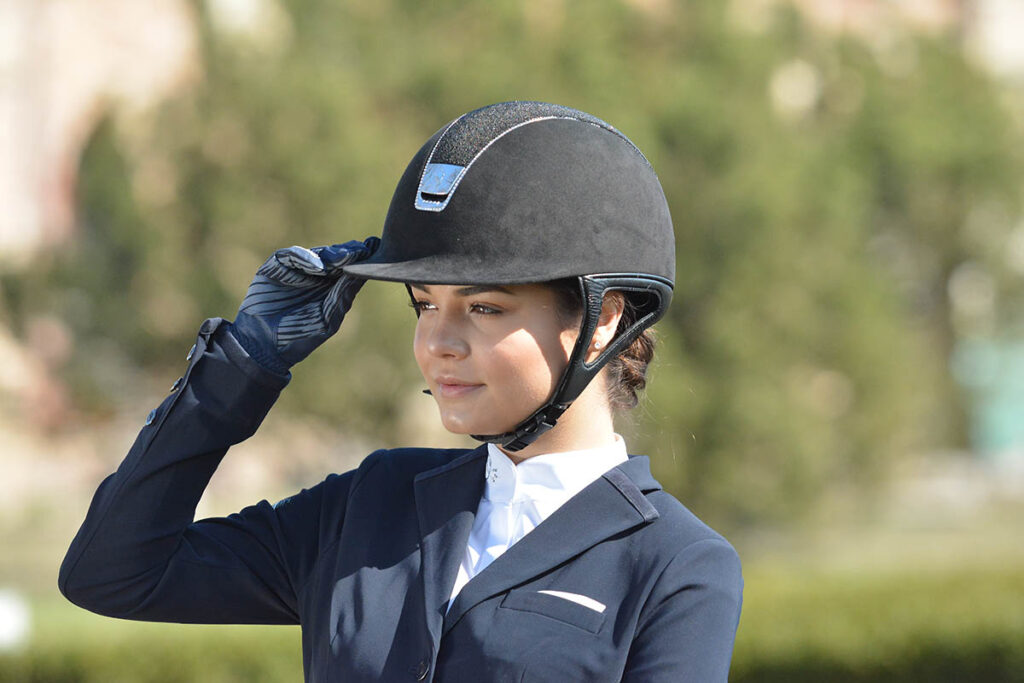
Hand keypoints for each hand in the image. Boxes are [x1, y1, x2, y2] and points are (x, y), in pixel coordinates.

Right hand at [228, 237, 379, 373]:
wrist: (264, 347)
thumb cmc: (298, 337)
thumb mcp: (327, 320)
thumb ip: (341, 297)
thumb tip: (359, 275)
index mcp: (331, 289)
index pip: (349, 269)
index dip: (360, 259)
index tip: (374, 250)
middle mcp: (315, 277)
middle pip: (334, 257)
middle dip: (348, 253)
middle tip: (361, 250)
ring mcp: (295, 271)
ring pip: (315, 254)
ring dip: (330, 254)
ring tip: (343, 258)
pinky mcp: (275, 268)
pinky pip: (289, 256)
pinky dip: (303, 258)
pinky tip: (317, 266)